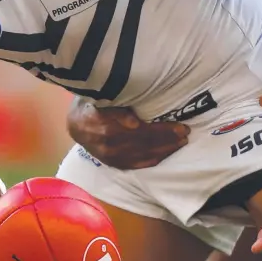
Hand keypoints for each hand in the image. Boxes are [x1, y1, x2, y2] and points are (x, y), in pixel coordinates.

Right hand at [67, 98, 189, 169]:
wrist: (75, 124)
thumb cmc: (92, 103)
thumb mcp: (100, 96)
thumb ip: (116, 105)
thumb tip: (135, 119)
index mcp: (105, 126)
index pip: (141, 131)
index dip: (163, 130)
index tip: (181, 126)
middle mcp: (109, 144)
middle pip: (145, 143)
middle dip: (168, 138)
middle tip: (186, 132)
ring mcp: (111, 157)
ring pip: (143, 154)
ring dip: (165, 149)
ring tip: (181, 142)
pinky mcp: (113, 163)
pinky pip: (136, 163)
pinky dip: (153, 159)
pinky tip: (165, 154)